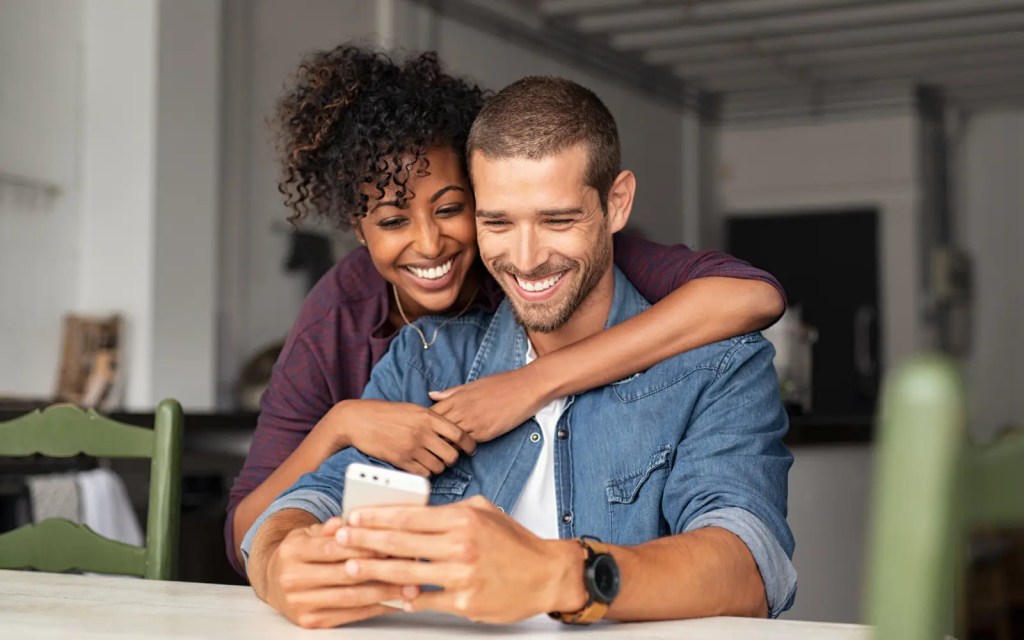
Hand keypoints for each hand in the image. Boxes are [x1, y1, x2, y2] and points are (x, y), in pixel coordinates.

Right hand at [261, 516, 418, 628]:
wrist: (271, 581)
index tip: (391, 545)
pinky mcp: (308, 621)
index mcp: (293, 551)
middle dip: (381, 570)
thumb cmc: (299, 553)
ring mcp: (299, 603)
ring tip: (409, 588)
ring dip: (384, 593)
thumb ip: (331, 527)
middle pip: (344, 575)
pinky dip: (374, 608)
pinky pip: (348, 615)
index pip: (333, 548)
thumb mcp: (309, 533)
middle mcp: (292, 578)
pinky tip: (393, 602)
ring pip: (350, 598)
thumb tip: (351, 521)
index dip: (364, 547)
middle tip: (409, 566)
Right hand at [325, 400, 476, 475]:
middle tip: (446, 457)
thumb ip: (432, 419)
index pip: (459, 434)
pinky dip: (425, 473)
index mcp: (428, 416)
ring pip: (439, 467)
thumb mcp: (412, 409)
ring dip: (438, 467)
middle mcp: (422, 432)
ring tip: (431, 461)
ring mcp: (411, 447)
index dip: (469, 444)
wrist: (358, 420)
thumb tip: (451, 431)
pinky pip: (423, 474)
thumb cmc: (385, 413)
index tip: (470, 449)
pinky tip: (420, 467)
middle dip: (452, 458)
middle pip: (452, 454)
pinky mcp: (400, 460)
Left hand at [336, 496, 586, 623]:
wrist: (546, 574)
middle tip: (340, 539)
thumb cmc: (514, 542)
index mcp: (462, 519)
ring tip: (352, 566)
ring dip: (374, 570)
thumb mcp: (484, 511)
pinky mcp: (464, 603)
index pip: (409, 516)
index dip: (376, 517)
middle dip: (364, 540)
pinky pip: (425, 601)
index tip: (354, 517)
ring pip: (406, 573)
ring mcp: (462, 577)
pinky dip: (403, 597)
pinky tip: (385, 594)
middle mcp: (460, 546)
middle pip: (400, 543)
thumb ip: (449, 511)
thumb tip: (415, 512)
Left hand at [429, 367, 548, 442]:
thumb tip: (431, 395)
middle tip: (431, 443)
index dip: (427, 423)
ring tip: (444, 449)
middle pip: (438, 429)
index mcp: (458, 397)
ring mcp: (474, 423)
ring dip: (447, 444)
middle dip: (433, 436)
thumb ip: (451, 392)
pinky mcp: (486, 433)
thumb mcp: (473, 384)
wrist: (526, 388)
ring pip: (451, 439)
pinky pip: (468, 443)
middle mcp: (463, 410)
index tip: (426, 428)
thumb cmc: (501, 383)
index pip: (432, 413)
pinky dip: (462, 447)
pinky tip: (462, 448)